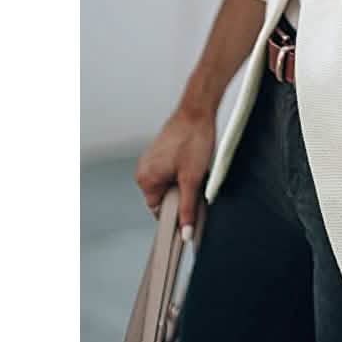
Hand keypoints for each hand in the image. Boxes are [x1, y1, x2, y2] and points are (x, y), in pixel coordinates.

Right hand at [134, 107, 214, 231]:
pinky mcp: (161, 150)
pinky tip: (193, 161)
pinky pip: (170, 169)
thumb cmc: (193, 139)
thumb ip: (187, 208)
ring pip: (168, 182)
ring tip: (195, 169)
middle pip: (163, 195)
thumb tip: (185, 232)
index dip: (175, 211)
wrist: (197, 110)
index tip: (190, 209)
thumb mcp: (192, 179)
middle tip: (195, 183)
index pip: (157, 209)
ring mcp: (151, 158)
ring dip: (182, 181)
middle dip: (180, 194)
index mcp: (145, 179)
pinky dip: (182, 170)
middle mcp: (144, 169)